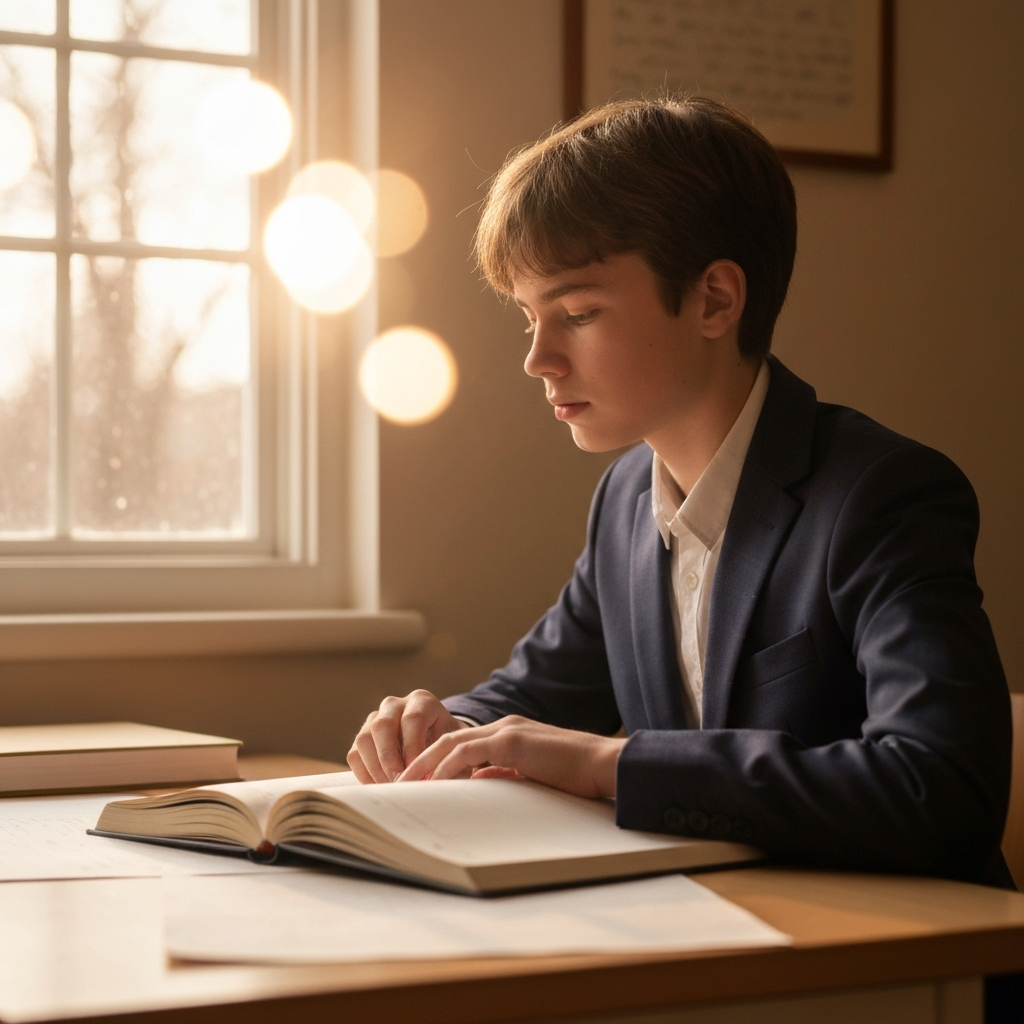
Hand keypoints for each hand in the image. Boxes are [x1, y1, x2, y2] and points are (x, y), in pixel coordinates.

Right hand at [348, 689, 468, 783]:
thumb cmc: (448, 744)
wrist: (436, 740)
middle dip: (390, 758)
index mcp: (422, 701)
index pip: (412, 719)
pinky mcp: (363, 735)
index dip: (413, 748)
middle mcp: (395, 704)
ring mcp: (375, 718)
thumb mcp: (455, 745)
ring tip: (390, 787)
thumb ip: (449, 759)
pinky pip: (355, 753)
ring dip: (375, 767)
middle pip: (383, 725)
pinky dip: (364, 773)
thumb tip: (435, 783)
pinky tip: (380, 787)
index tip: (419, 773)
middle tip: (399, 783)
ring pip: (364, 738)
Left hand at [398, 715, 625, 798]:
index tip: (418, 784)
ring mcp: (506, 731)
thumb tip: (476, 783)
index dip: (436, 763)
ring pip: (451, 743)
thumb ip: (503, 775)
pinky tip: (434, 782)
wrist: (602, 765)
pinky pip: (469, 752)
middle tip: (399, 784)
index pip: (460, 745)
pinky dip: (447, 767)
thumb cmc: (575, 776)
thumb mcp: (531, 776)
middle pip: (447, 740)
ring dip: (425, 764)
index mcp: (507, 734)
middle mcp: (503, 727)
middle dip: (420, 762)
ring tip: (406, 784)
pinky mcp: (512, 741)